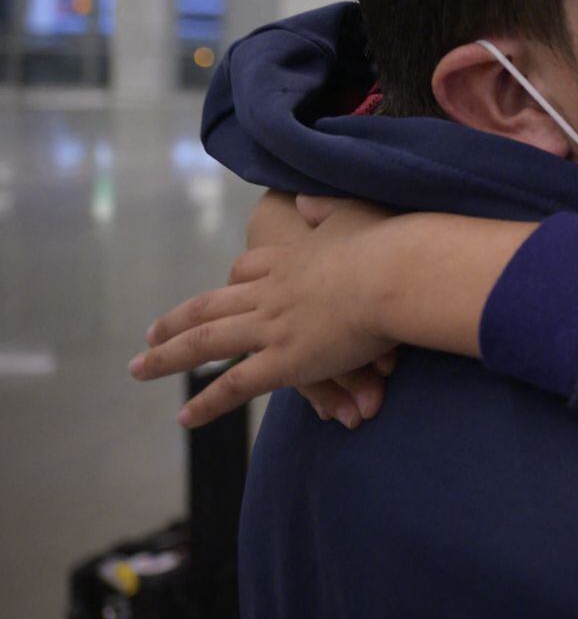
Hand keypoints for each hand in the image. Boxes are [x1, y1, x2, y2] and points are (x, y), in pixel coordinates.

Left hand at [133, 196, 401, 427]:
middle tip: (150, 334)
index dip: (231, 283)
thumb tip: (302, 200)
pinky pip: (235, 385)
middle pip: (211, 305)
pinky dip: (206, 403)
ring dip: (168, 358)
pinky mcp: (285, 361)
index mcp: (290, 259)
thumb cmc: (388, 244)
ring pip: (207, 343)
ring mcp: (272, 327)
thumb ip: (326, 208)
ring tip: (140, 370)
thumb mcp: (354, 212)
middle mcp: (270, 292)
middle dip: (177, 321)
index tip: (220, 289)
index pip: (247, 271)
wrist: (397, 273)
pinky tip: (184, 418)